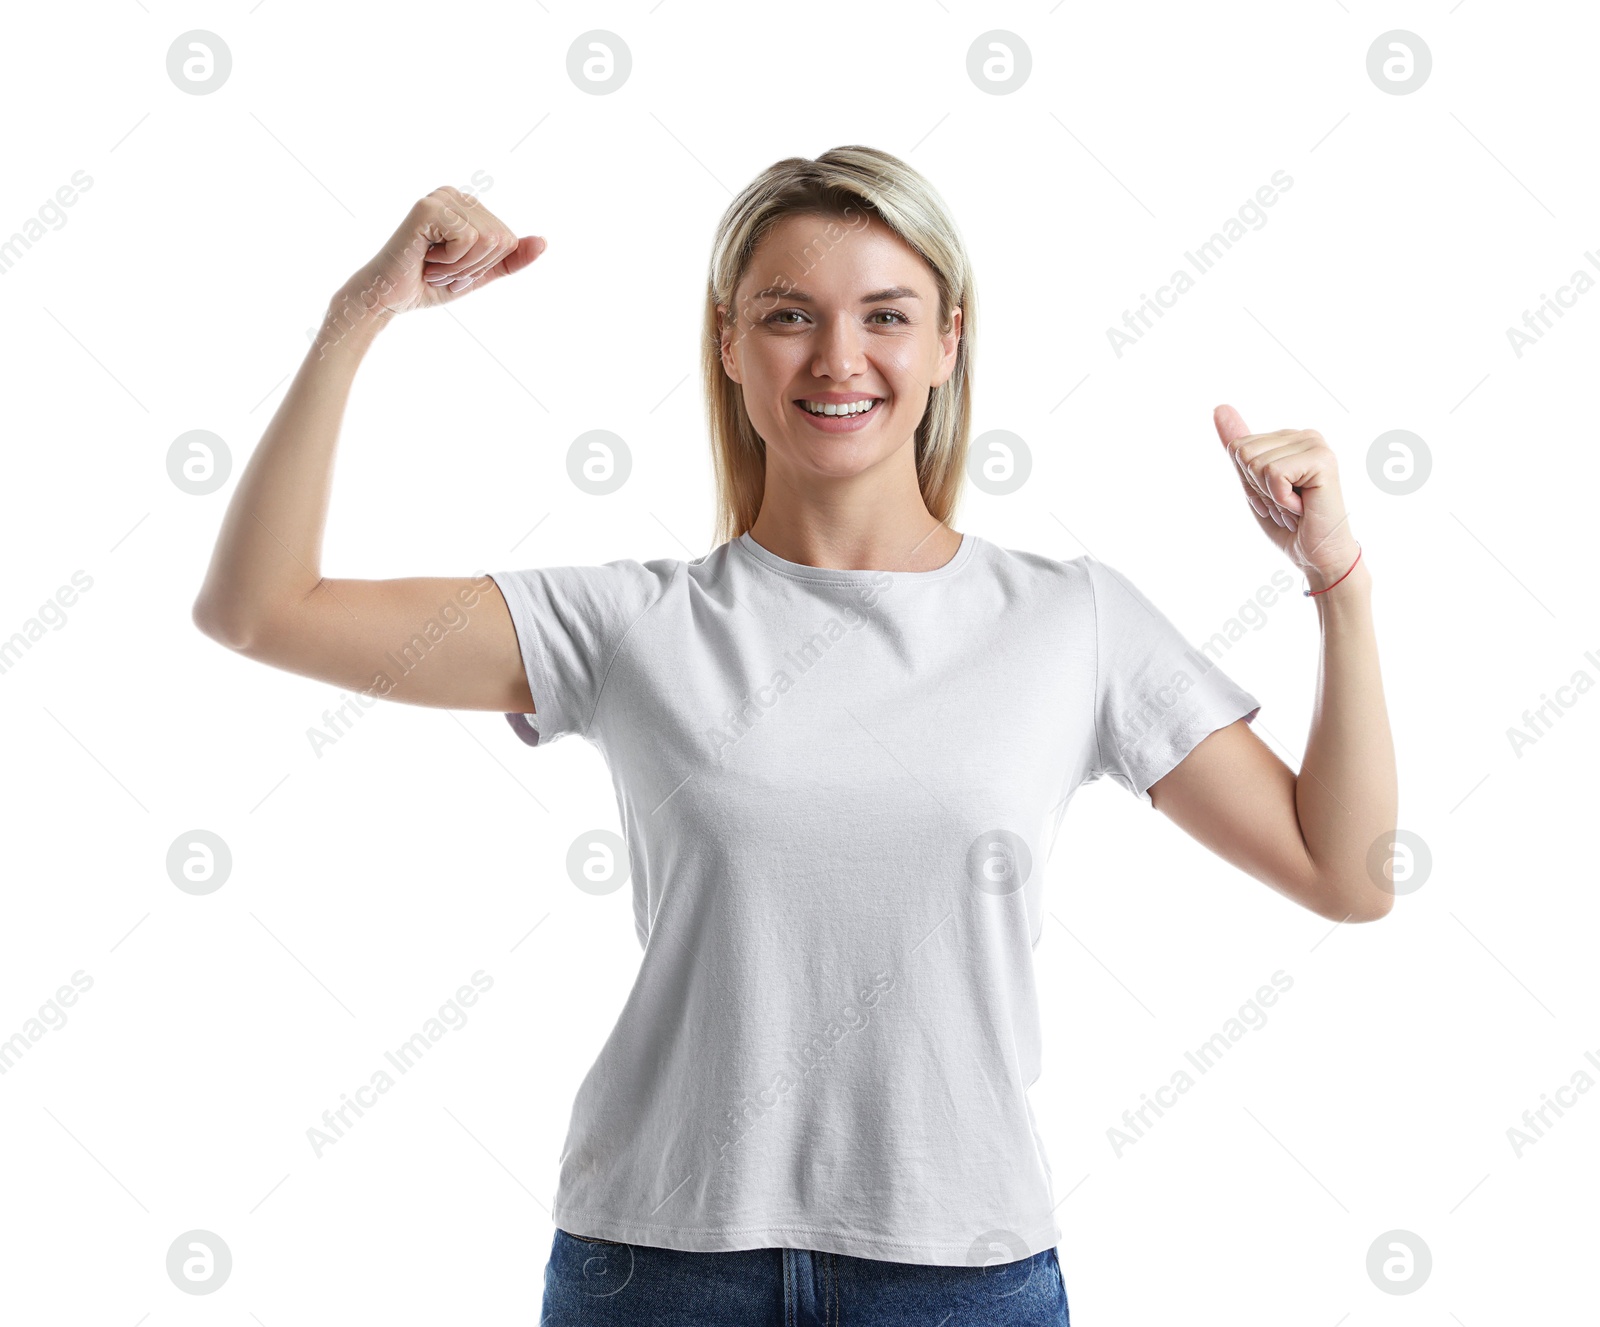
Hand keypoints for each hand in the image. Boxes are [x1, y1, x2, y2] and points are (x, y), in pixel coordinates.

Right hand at [329, 185, 545, 324]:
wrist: (386, 297)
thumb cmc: (427, 284)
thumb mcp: (478, 274)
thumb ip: (510, 260)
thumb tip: (543, 242)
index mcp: (467, 206)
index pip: (509, 239)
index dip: (485, 266)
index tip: (453, 268)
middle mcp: (454, 194)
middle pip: (502, 238)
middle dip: (474, 267)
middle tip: (441, 268)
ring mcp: (441, 197)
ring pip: (488, 240)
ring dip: (461, 267)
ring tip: (433, 264)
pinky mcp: (428, 208)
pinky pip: (469, 240)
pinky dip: (450, 262)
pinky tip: (425, 258)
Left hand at [1211, 404, 1359, 583]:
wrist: (1317, 555)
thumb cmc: (1288, 523)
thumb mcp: (1253, 482)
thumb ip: (1239, 446)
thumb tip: (1219, 408)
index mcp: (1289, 437)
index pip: (1237, 447)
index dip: (1247, 481)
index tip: (1274, 496)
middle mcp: (1305, 434)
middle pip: (1243, 452)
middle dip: (1256, 487)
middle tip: (1285, 503)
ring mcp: (1316, 444)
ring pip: (1256, 463)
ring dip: (1270, 495)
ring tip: (1295, 504)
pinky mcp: (1323, 460)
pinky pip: (1273, 473)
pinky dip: (1281, 499)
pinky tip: (1303, 506)